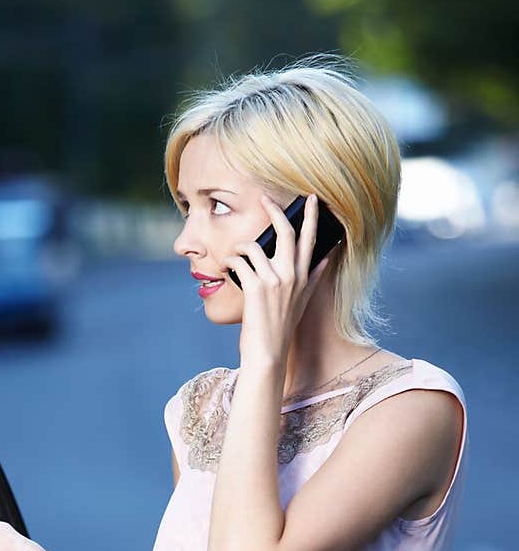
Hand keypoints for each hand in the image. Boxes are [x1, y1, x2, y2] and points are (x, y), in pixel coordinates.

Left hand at [229, 193, 332, 368]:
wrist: (268, 352)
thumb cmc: (281, 328)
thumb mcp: (303, 301)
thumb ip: (313, 278)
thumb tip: (325, 260)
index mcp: (302, 277)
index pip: (309, 240)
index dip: (311, 217)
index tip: (311, 198)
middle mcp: (291, 275)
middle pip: (286, 232)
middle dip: (275, 211)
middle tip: (265, 198)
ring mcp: (274, 280)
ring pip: (254, 247)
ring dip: (239, 248)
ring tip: (233, 258)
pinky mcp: (256, 287)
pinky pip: (239, 262)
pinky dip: (229, 263)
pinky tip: (225, 270)